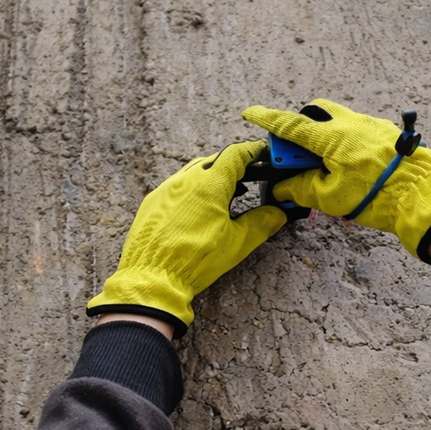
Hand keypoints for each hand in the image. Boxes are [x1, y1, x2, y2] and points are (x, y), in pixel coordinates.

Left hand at [87, 140, 286, 336]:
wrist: (153, 278)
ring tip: (229, 194)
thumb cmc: (195, 260)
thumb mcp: (237, 243)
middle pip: (214, 160)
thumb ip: (261, 223)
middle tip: (250, 177)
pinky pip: (177, 186)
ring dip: (213, 177)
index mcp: (209, 184)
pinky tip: (200, 208)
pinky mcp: (153, 202)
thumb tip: (278, 213)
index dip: (252, 151)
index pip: (235, 154)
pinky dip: (193, 189)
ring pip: (194, 172)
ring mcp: (165, 189)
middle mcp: (185, 179)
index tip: (263, 153)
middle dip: (234, 166)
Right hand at [241, 99, 430, 262]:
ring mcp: (369, 126)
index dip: (267, 119)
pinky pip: (355, 133)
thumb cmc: (377, 195)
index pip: (289, 125)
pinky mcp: (384, 135)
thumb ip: (301, 188)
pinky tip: (349, 172)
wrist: (423, 194)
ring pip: (336, 123)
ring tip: (324, 172)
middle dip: (299, 130)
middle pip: (314, 114)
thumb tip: (284, 185)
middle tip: (294, 158)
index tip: (251, 113)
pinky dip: (343, 147)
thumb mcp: (330, 197)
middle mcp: (349, 123)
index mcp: (331, 136)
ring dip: (323, 141)